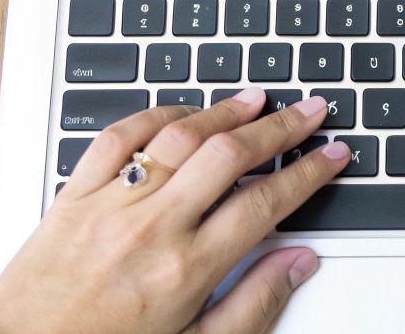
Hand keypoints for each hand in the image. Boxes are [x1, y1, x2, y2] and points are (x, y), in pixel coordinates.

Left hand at [0, 88, 346, 333]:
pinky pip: (117, 138)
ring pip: (178, 135)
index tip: (331, 156)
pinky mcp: (73, 196)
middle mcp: (151, 229)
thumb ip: (253, 304)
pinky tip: (179, 112)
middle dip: (280, 127)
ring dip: (224, 111)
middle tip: (309, 111)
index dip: (307, 174)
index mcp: (185, 271)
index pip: (264, 204)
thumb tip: (299, 263)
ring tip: (256, 99)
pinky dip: (154, 116)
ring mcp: (109, 206)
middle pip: (229, 155)